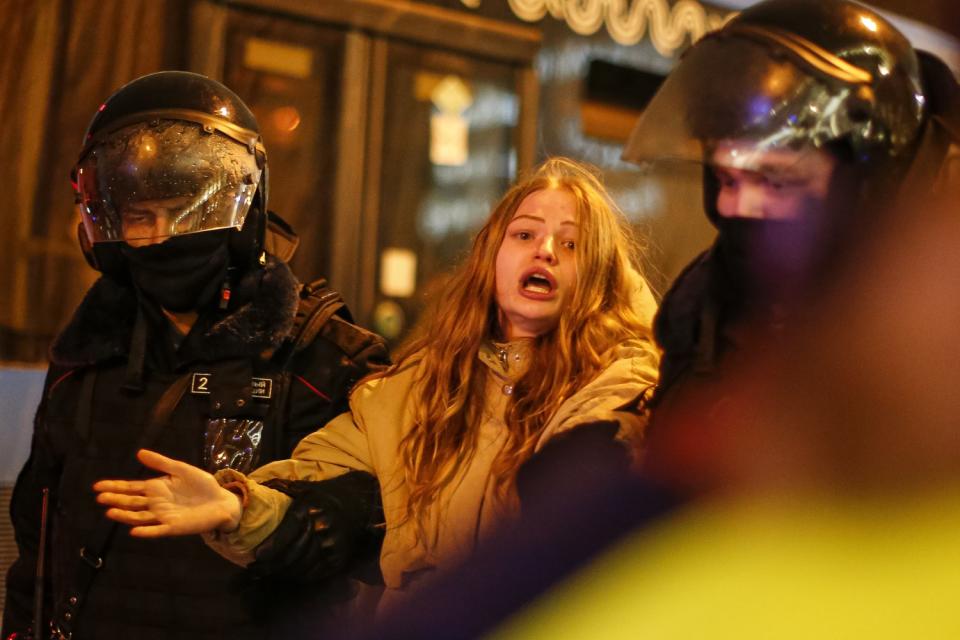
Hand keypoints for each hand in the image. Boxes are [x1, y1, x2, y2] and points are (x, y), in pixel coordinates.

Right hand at [93, 449, 242, 536]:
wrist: (220, 501)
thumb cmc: (202, 484)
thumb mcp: (181, 470)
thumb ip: (162, 463)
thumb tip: (140, 452)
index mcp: (156, 488)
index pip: (130, 487)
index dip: (115, 487)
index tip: (97, 486)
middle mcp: (155, 503)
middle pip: (131, 502)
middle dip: (116, 499)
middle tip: (100, 497)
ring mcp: (163, 516)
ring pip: (139, 516)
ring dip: (125, 515)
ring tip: (110, 512)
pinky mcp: (173, 527)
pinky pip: (157, 530)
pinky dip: (146, 531)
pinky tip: (134, 530)